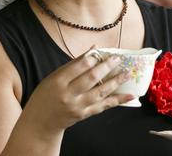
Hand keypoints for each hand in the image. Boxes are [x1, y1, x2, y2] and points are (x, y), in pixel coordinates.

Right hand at [19, 46, 133, 138]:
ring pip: (100, 92)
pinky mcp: (84, 114)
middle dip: (106, 67)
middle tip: (117, 59)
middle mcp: (68, 94)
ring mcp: (77, 106)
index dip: (92, 59)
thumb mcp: (54, 76)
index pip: (78, 67)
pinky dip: (118, 100)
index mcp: (58, 81)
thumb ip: (74, 64)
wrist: (40, 120)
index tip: (102, 52)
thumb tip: (94, 49)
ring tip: (127, 73)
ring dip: (116, 82)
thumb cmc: (46, 94)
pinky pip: (104, 106)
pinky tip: (130, 96)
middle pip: (90, 79)